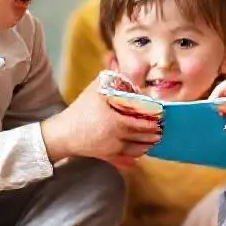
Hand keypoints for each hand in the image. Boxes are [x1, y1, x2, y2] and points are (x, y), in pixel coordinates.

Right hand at [42, 78, 160, 167]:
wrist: (64, 133)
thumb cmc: (81, 109)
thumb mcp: (95, 89)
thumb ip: (112, 78)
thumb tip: (121, 64)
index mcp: (115, 118)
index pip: (142, 119)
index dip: (154, 117)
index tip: (160, 114)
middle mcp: (116, 135)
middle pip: (144, 135)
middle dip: (155, 131)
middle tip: (161, 126)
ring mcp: (113, 148)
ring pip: (140, 149)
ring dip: (149, 143)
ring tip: (155, 137)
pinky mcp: (109, 157)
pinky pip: (129, 160)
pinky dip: (138, 156)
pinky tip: (142, 150)